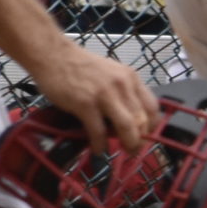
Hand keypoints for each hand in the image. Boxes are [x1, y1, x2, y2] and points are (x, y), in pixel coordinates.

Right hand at [30, 43, 159, 152]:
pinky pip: (99, 131)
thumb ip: (122, 92)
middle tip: (135, 149)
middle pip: (142, 119)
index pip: (152, 106)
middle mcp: (122, 85)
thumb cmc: (80, 66)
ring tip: (124, 151)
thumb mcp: (111, 73)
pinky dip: (100, 144)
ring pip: (127, 127)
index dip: (152, 125)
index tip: (147, 136)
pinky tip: (98, 149)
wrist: (53, 55)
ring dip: (128, 144)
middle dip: (141, 139)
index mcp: (131, 77)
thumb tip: (130, 118)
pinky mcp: (85, 104)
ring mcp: (104, 95)